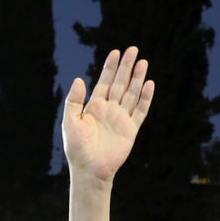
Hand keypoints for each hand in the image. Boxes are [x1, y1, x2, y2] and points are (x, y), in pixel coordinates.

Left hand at [62, 46, 153, 184]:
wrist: (89, 170)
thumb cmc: (77, 149)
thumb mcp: (70, 122)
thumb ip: (74, 101)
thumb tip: (79, 79)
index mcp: (94, 107)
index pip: (104, 82)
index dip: (110, 67)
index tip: (115, 52)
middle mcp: (109, 110)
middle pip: (120, 83)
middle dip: (126, 67)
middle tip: (133, 50)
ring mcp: (121, 119)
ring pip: (131, 94)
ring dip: (137, 79)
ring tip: (143, 63)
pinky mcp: (130, 130)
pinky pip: (140, 111)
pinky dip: (145, 98)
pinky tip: (149, 85)